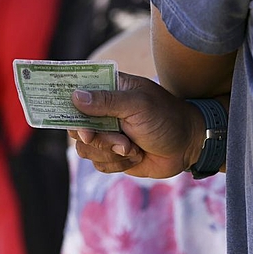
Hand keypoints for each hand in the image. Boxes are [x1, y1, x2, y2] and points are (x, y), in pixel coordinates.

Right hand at [67, 72, 203, 177]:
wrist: (189, 147)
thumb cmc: (167, 118)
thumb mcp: (138, 105)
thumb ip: (106, 101)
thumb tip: (75, 96)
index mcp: (109, 90)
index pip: (77, 91)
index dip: (66, 103)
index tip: (63, 114)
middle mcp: (103, 111)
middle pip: (75, 126)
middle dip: (94, 137)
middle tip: (109, 138)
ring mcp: (106, 134)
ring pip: (86, 149)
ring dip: (109, 152)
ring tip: (131, 147)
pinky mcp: (112, 155)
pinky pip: (98, 164)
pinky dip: (117, 163)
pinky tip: (135, 156)